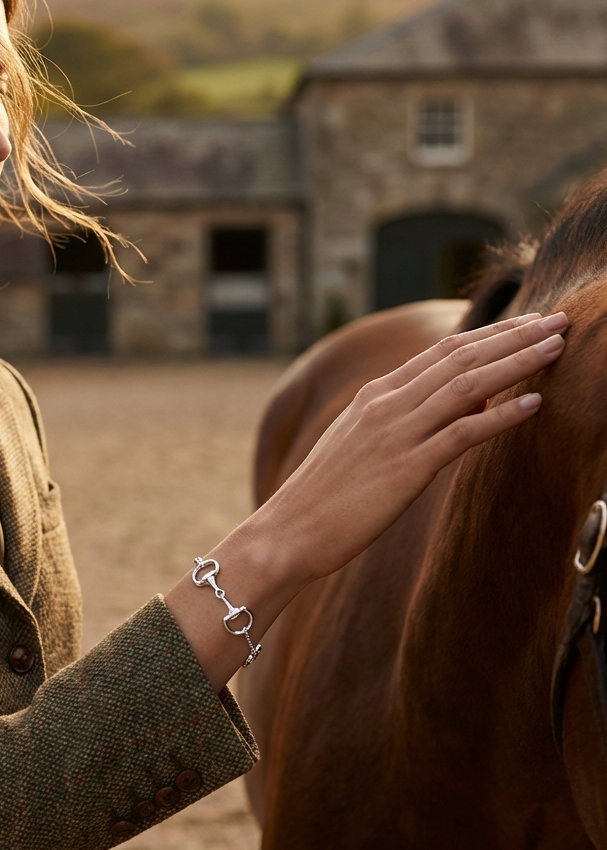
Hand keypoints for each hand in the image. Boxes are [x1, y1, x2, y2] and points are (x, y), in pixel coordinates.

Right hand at [263, 310, 564, 586]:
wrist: (288, 531)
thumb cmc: (325, 495)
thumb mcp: (362, 444)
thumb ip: (409, 420)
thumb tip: (471, 404)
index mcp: (375, 395)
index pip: (442, 350)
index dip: (491, 332)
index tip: (529, 321)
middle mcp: (386, 404)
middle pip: (461, 357)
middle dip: (515, 335)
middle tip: (560, 318)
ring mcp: (395, 434)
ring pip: (467, 386)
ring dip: (517, 362)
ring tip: (558, 346)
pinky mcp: (405, 469)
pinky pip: (462, 435)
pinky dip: (501, 416)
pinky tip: (535, 404)